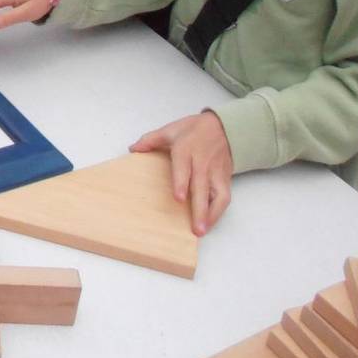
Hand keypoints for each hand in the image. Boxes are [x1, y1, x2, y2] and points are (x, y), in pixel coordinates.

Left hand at [130, 112, 233, 235]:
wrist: (222, 127)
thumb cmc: (194, 130)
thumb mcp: (170, 129)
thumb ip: (150, 140)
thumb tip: (133, 149)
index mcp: (186, 150)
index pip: (184, 167)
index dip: (181, 183)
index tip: (178, 198)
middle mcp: (202, 163)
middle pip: (201, 187)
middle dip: (199, 208)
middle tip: (195, 228)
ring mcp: (215, 172)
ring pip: (217, 195)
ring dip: (211, 214)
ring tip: (202, 230)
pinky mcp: (225, 178)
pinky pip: (224, 197)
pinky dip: (218, 211)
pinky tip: (209, 223)